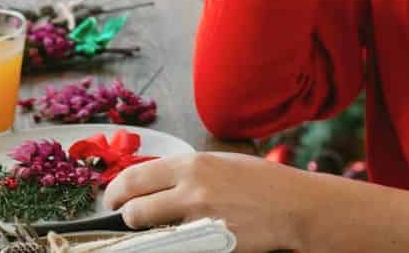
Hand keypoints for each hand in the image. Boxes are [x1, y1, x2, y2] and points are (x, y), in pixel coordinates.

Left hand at [102, 151, 308, 252]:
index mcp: (193, 163)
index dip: (116, 191)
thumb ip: (189, 172)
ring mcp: (199, 219)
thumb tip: (156, 182)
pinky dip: (171, 244)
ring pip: (150, 231)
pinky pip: (174, 246)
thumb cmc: (263, 183)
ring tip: (155, 231)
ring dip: (146, 233)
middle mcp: (191, 188)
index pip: (135, 176)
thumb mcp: (222, 163)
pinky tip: (180, 239)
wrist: (295, 206)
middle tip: (128, 218)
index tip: (113, 199)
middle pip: (134, 208)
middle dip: (126, 216)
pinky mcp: (209, 243)